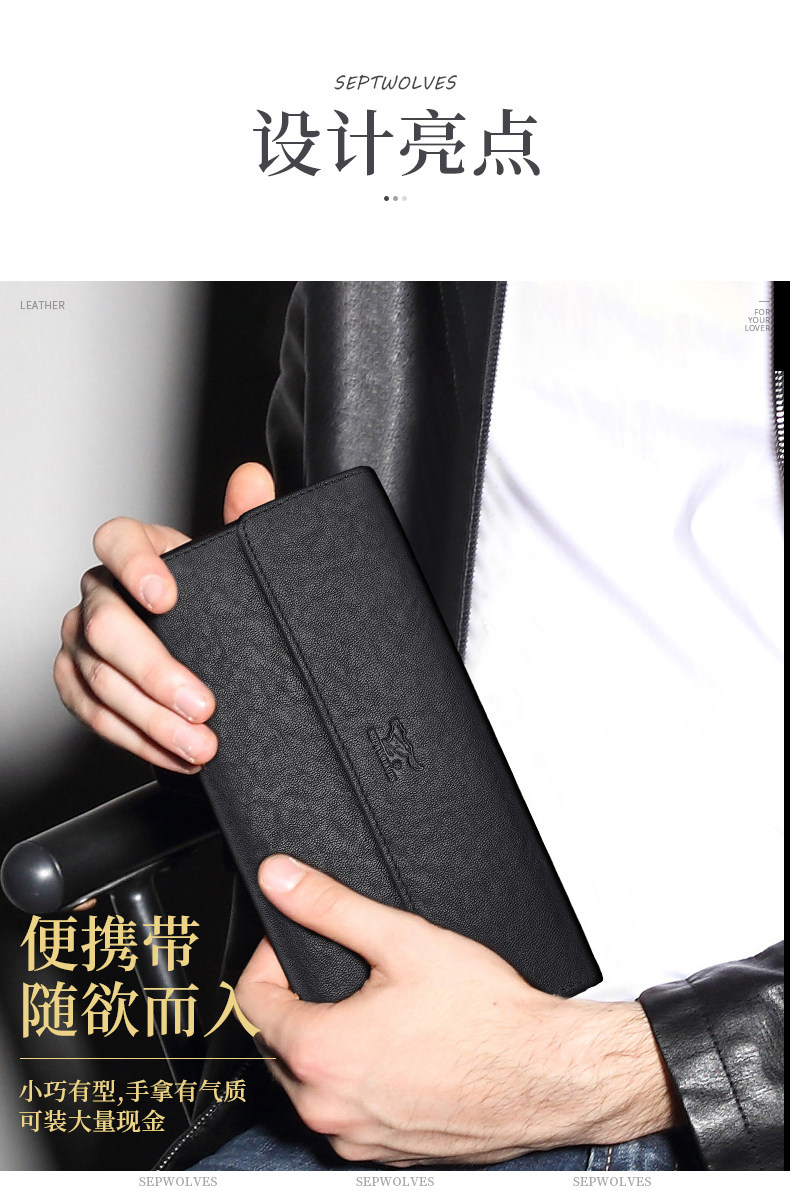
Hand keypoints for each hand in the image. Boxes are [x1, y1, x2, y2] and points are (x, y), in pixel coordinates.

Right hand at [54, 462, 274, 770]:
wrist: (200, 642)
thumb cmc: (212, 596)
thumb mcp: (236, 559)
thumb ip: (247, 517)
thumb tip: (253, 479)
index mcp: (134, 550)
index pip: (117, 541)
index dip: (135, 565)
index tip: (167, 595)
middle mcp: (100, 592)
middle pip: (107, 628)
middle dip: (157, 671)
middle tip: (202, 704)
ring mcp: (82, 640)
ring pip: (100, 680)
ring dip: (151, 720)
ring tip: (198, 744)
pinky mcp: (77, 683)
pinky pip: (94, 716)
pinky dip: (136, 740)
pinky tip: (173, 754)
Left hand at [237, 856, 678, 1166]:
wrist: (547, 1074)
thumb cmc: (488, 1019)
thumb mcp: (402, 940)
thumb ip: (330, 905)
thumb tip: (281, 879)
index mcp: (319, 1053)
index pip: (251, 999)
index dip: (269, 958)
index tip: (295, 942)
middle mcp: (326, 1107)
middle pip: (276, 1042)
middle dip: (297, 1000)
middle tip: (343, 971)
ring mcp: (354, 1137)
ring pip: (311, 1080)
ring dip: (325, 1043)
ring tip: (376, 1009)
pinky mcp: (383, 1152)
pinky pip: (346, 1111)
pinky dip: (356, 1080)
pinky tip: (397, 1051)